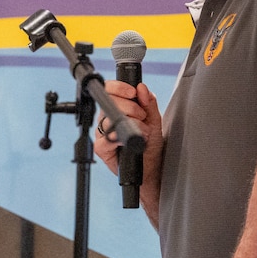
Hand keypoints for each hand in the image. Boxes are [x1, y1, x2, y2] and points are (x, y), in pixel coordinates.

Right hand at [93, 80, 163, 223]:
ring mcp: (103, 134)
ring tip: (143, 133)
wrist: (152, 170)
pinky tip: (128, 140)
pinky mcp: (101, 149)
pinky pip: (104, 139)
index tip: (133, 93)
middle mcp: (107, 119)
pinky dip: (117, 138)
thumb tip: (142, 87)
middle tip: (142, 117)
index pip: (110, 89)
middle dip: (130, 107)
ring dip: (130, 122)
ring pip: (108, 118)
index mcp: (117, 108)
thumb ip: (149, 103)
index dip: (119, 87)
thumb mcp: (154, 120)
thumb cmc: (151, 146)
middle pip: (109, 101)